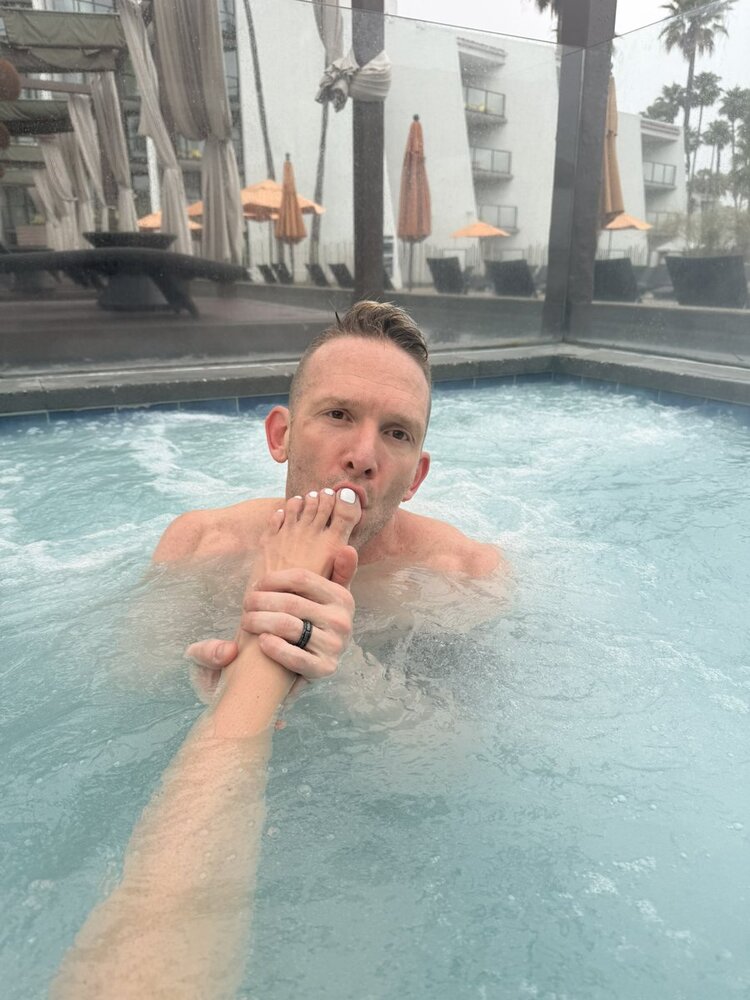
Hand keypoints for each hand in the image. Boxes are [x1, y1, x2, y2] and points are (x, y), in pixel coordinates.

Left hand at [242, 564, 355, 681]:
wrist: (318, 662)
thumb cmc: (316, 621)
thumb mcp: (329, 596)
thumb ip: (338, 571)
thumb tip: (347, 548)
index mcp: (342, 597)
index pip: (302, 578)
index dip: (274, 579)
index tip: (257, 585)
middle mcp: (342, 621)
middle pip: (291, 602)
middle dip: (261, 601)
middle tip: (245, 604)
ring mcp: (335, 646)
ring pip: (288, 627)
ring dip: (259, 622)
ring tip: (246, 621)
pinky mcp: (324, 668)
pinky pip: (295, 657)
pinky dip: (275, 648)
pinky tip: (262, 642)